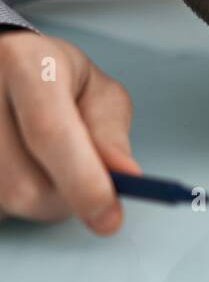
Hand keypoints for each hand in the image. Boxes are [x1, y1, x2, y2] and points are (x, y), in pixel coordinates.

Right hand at [0, 29, 137, 232]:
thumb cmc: (53, 77)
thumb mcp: (96, 91)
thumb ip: (110, 134)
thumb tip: (124, 175)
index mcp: (24, 63)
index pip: (49, 133)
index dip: (83, 182)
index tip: (109, 218)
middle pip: (22, 183)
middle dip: (63, 201)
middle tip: (81, 184)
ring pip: (4, 201)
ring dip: (35, 202)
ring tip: (44, 166)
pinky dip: (10, 201)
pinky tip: (18, 167)